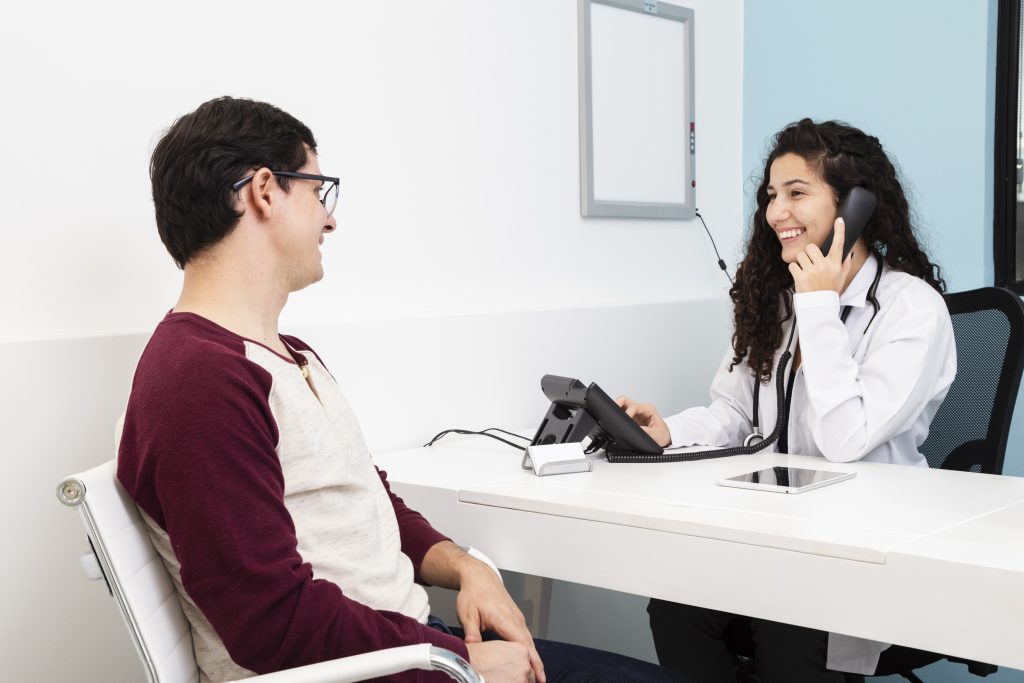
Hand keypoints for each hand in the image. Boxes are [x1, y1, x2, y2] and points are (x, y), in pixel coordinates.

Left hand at [456, 560, 544, 682]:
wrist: (479, 577)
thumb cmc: (474, 593)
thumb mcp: (467, 613)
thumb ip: (471, 631)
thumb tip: (471, 646)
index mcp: (505, 618)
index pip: (523, 643)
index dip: (531, 660)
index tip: (537, 674)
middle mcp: (515, 619)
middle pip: (530, 645)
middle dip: (537, 664)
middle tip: (540, 681)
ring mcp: (517, 618)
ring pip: (529, 641)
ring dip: (533, 657)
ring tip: (536, 676)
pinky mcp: (515, 619)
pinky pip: (525, 636)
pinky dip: (528, 649)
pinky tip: (526, 660)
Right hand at [615, 396, 670, 446]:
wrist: (663, 437)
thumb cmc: (662, 434)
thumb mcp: (657, 434)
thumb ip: (646, 432)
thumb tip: (636, 430)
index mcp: (648, 409)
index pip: (634, 407)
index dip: (627, 413)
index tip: (625, 421)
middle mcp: (640, 408)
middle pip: (625, 400)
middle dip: (617, 404)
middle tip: (612, 412)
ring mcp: (634, 412)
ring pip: (621, 404)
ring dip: (615, 408)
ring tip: (611, 415)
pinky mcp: (630, 417)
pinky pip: (620, 411)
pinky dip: (615, 413)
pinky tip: (614, 419)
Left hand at [788, 217, 853, 293]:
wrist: (820, 306)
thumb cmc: (830, 289)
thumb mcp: (841, 277)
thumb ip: (845, 264)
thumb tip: (848, 253)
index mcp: (835, 264)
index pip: (839, 244)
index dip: (839, 231)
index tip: (839, 220)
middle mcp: (824, 266)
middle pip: (811, 247)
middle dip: (808, 254)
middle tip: (811, 264)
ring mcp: (812, 272)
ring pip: (800, 255)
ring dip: (801, 262)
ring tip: (806, 271)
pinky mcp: (801, 277)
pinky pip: (792, 265)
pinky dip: (794, 270)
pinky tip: (800, 276)